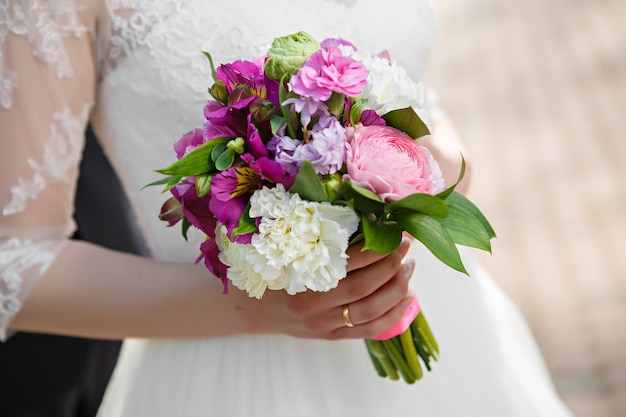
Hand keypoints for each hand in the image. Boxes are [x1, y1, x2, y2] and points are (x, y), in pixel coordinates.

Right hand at [236, 239, 415, 339]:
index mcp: (299, 278)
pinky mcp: (333, 336)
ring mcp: (324, 325)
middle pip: (364, 288)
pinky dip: (395, 314)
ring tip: (409, 267)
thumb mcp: (285, 249)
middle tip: (405, 245)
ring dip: (397, 288)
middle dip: (391, 264)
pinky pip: (371, 330)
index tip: (392, 230)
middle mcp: (313, 306)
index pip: (347, 263)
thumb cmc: (270, 270)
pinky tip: (408, 297)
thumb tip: (361, 213)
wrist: (252, 309)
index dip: (375, 247)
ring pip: (372, 310)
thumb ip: (315, 236)